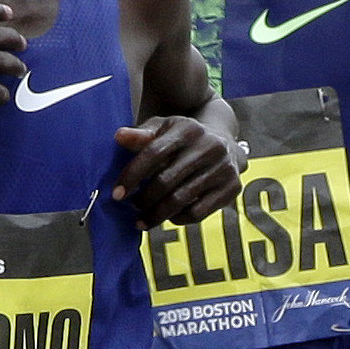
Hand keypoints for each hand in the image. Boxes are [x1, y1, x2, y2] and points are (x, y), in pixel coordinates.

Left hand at [112, 115, 241, 224]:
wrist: (225, 143)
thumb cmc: (184, 139)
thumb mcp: (164, 130)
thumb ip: (141, 136)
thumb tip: (119, 136)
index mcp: (188, 128)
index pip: (154, 153)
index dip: (132, 175)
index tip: (117, 194)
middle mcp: (209, 146)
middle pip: (166, 180)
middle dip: (144, 199)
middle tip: (132, 207)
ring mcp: (223, 167)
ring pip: (181, 200)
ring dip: (156, 214)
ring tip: (142, 220)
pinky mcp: (232, 187)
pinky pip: (199, 212)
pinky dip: (179, 219)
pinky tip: (169, 218)